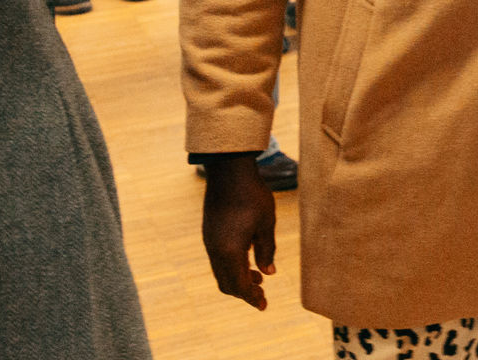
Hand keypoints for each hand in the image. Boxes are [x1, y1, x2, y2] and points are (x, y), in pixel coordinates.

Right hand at [201, 156, 276, 310]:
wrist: (229, 172)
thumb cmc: (252, 196)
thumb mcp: (266, 224)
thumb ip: (267, 250)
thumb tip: (268, 273)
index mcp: (230, 251)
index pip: (239, 285)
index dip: (251, 298)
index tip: (263, 306)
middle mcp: (215, 251)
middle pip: (226, 283)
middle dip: (244, 292)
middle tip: (262, 295)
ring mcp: (209, 242)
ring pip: (221, 272)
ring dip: (237, 278)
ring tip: (258, 277)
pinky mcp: (209, 234)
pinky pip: (218, 260)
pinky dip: (231, 266)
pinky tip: (247, 259)